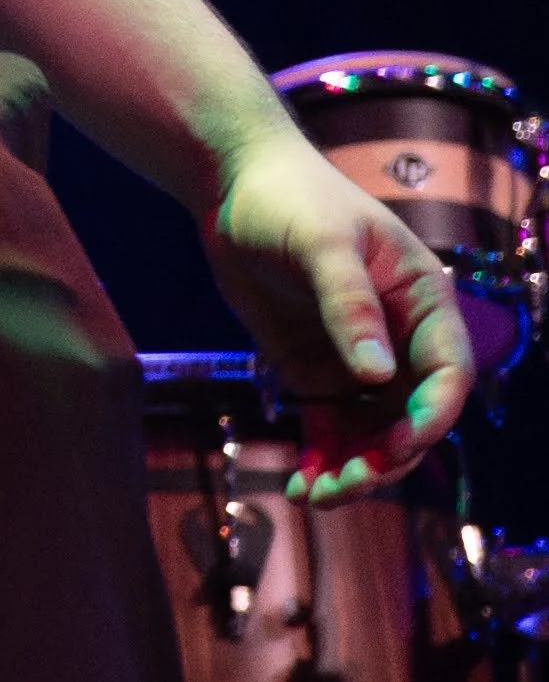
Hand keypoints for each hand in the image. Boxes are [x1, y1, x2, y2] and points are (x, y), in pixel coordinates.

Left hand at [203, 126, 473, 503]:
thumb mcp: (320, 243)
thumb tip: (376, 374)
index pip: (447, 370)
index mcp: (422, 299)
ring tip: (315, 496)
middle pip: (412, 416)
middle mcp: (400, 338)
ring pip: (374, 433)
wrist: (233, 185)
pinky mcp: (317, 373)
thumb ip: (349, 305)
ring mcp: (358, 361)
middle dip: (387, 457)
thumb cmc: (289, 197)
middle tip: (346, 484)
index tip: (402, 444)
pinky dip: (322, 461)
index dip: (433, 414)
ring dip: (354, 470)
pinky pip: (331, 430)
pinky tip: (300, 487)